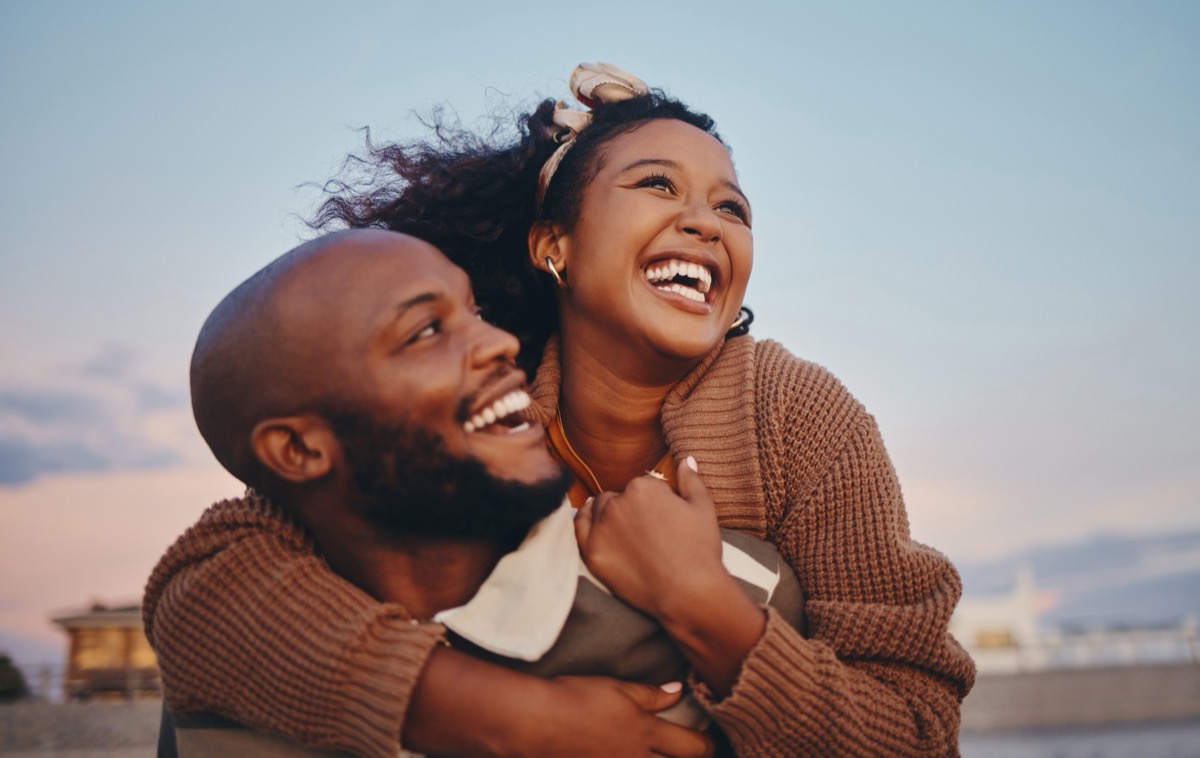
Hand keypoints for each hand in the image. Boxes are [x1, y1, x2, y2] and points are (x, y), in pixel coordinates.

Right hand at [403, 648, 711, 756]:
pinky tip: (626, 755)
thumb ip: (650, 695)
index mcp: (646, 733)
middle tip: (697, 752)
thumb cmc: (574, 698)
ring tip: (662, 755)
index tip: (713, 743)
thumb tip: (678, 691)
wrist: (534, 722)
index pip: (694, 748)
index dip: (709, 747)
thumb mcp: (616, 688)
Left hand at [574, 458, 725, 620]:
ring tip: (625, 532)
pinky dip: (584, 523)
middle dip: (629, 507)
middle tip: (646, 531)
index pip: (643, 486)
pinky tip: (592, 523)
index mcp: (643, 487)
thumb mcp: (703, 508)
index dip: (655, 502)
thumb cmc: (700, 550)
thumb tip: (686, 459)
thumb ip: (691, 479)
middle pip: (617, 497)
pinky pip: (579, 528)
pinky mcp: (592, 552)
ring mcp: (602, 528)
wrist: (689, 593)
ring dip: (608, 515)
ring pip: (598, 510)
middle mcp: (617, 502)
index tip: (664, 519)